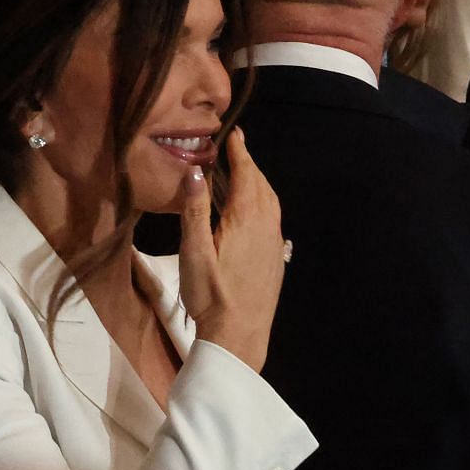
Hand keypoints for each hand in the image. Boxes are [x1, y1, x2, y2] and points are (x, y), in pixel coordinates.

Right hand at [178, 129, 285, 372]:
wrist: (240, 336)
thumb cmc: (211, 295)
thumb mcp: (194, 252)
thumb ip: (195, 210)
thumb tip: (196, 172)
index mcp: (246, 219)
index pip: (246, 175)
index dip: (240, 152)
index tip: (234, 132)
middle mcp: (267, 225)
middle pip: (261, 185)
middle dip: (249, 164)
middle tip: (235, 149)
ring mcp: (274, 243)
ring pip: (271, 202)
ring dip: (258, 183)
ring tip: (243, 174)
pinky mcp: (275, 258)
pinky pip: (273, 218)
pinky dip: (264, 202)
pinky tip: (253, 210)